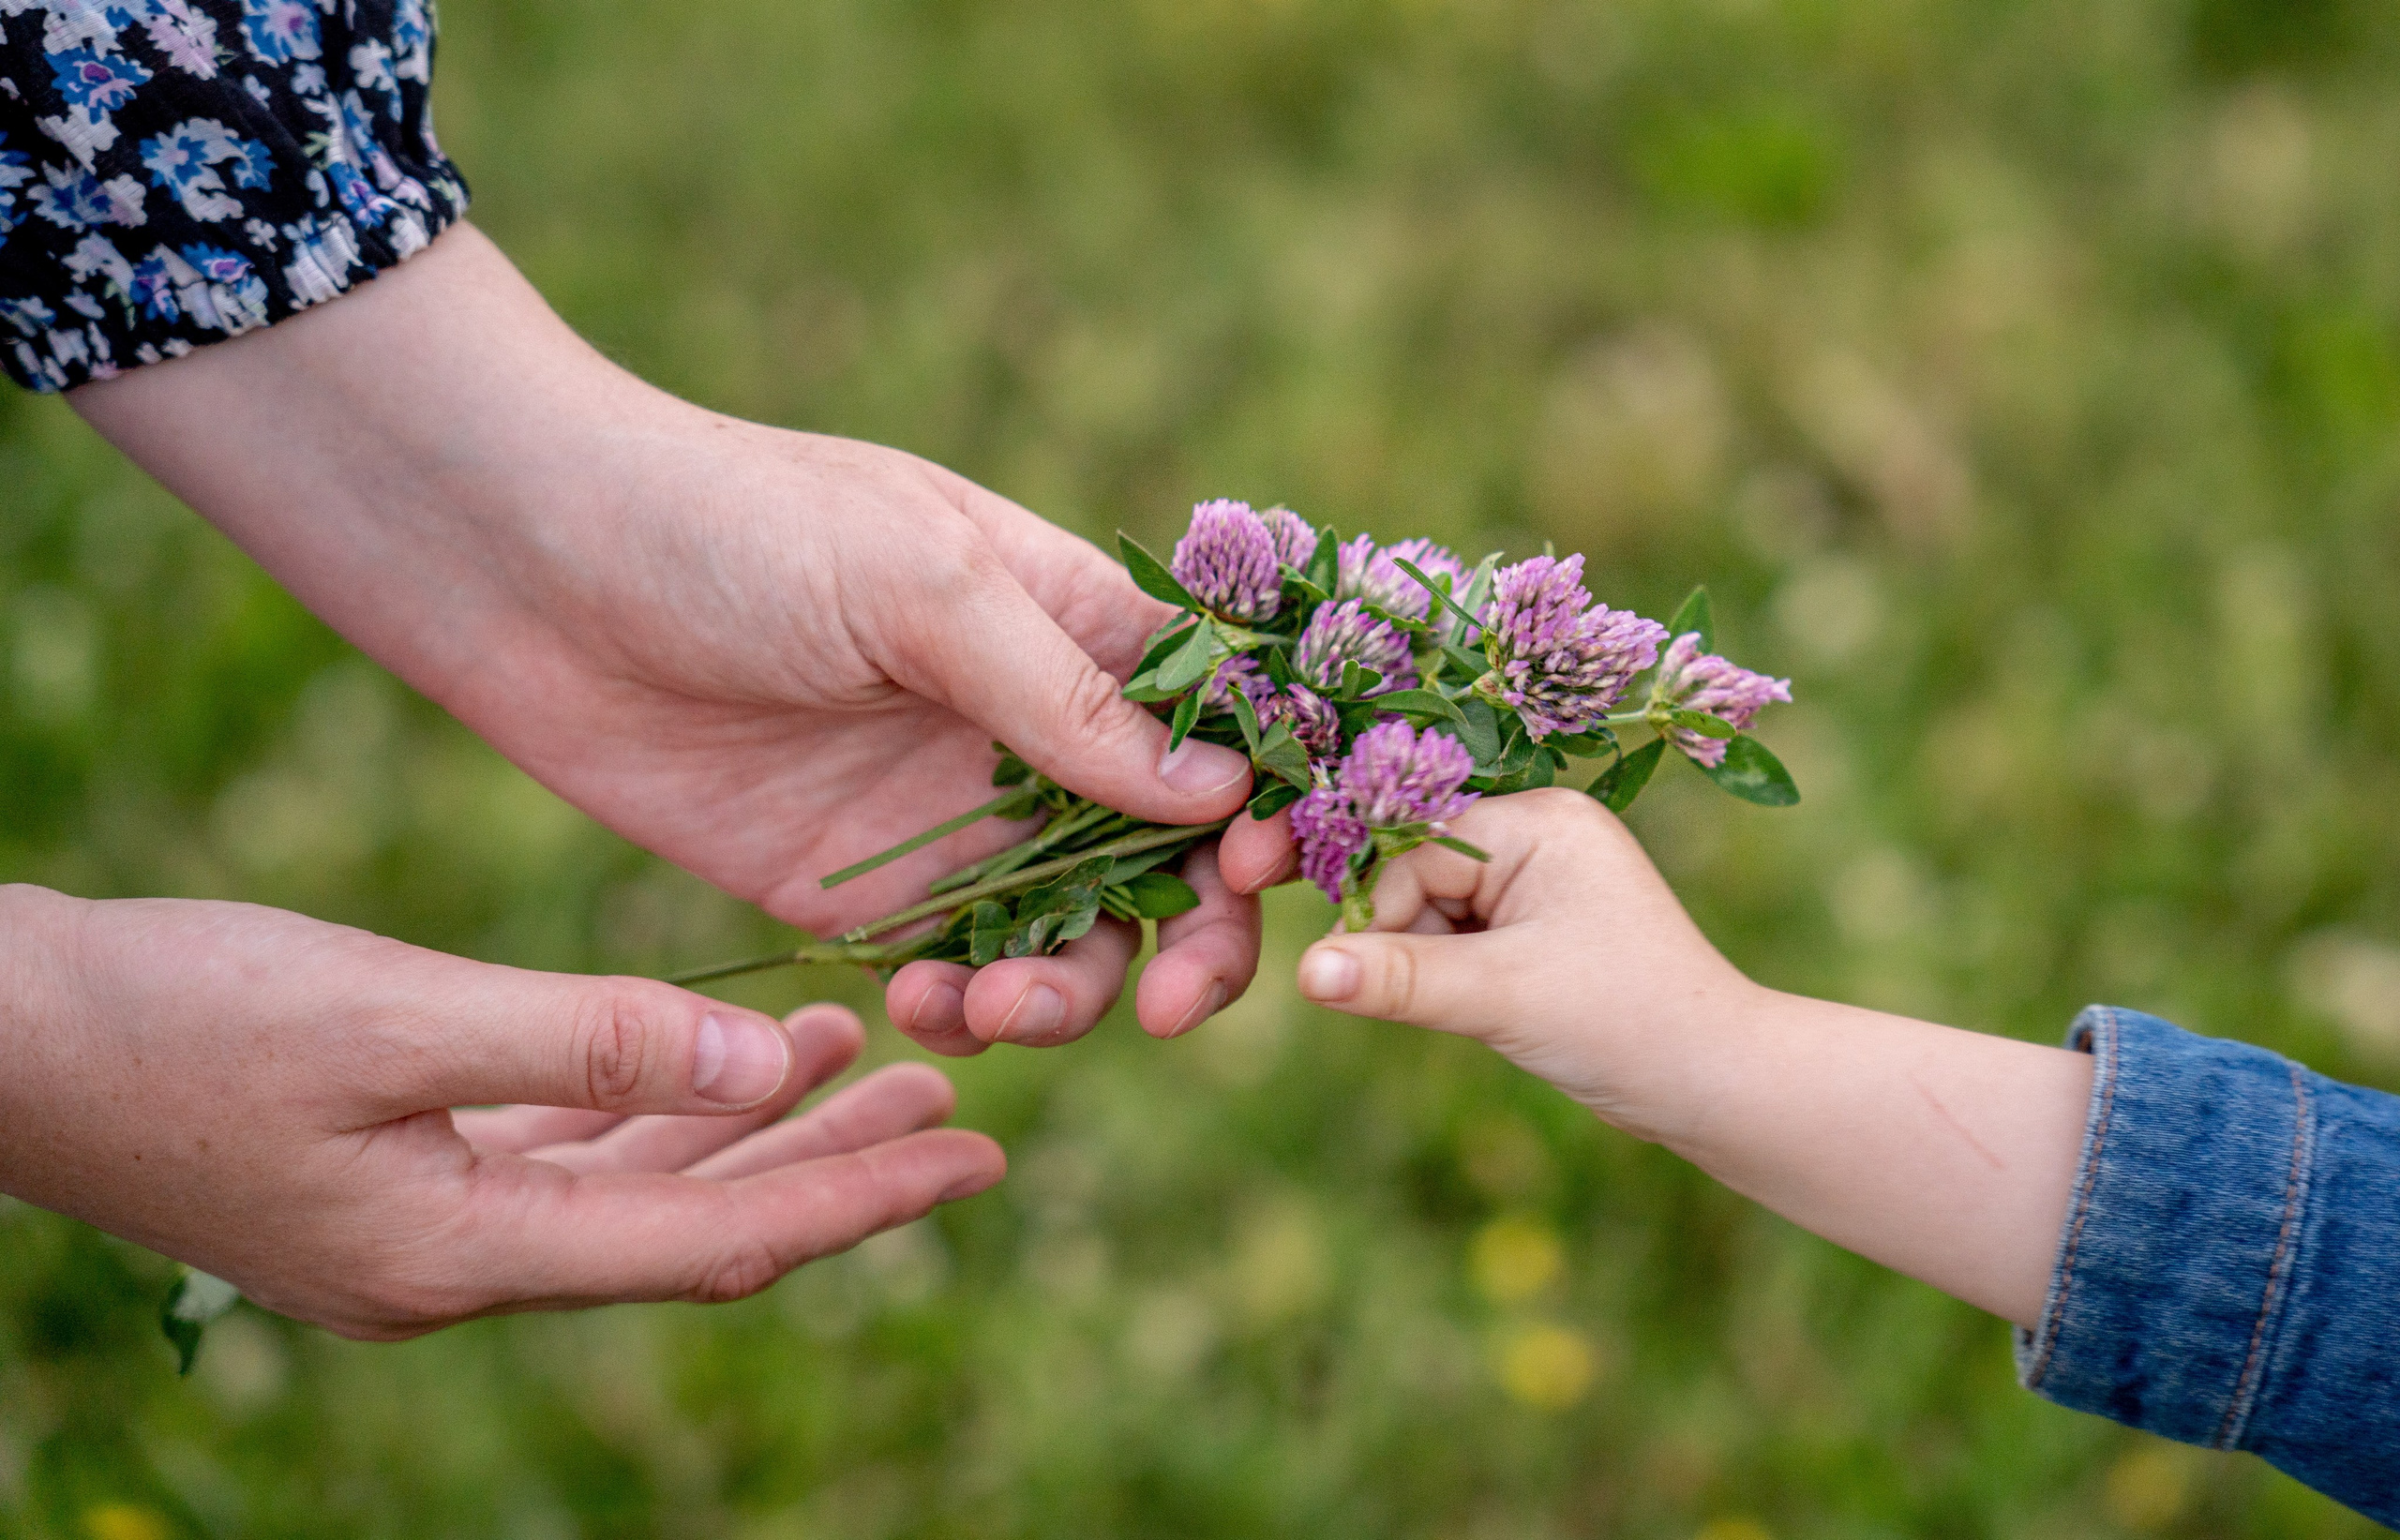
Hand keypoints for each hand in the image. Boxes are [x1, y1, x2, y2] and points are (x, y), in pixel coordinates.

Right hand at [0, 885, 1002, 1338]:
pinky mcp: (390, 1177)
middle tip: (962, 1099)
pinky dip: (654, 1109)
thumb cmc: (171, 1017)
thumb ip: (591, 1044)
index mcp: (461, 1255)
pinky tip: (721, 1054)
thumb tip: (770, 1072)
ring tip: (871, 1051)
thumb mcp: (388, 1016)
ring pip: (640, 1189)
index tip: (981, 1159)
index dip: (860, 1201)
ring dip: (754, 1129)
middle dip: (837, 1165)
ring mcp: (420, 1229)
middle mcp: (455, 1268)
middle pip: (697, 1227)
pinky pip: (566, 1155)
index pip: (716, 1244)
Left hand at [69, 223, 1289, 1050]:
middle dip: (1195, 941)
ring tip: (999, 1012)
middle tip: (1169, 1009)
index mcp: (1073, 624)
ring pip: (1079, 939)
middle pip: (1176, 859)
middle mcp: (1032, 731)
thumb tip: (1225, 793)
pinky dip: (974, 1008)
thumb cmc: (732, 528)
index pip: (1224, 728)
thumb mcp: (916, 587)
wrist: (524, 570)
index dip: (1266, 809)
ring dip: (1074, 993)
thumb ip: (1065, 700)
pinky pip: (962, 973)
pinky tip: (933, 1010)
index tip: (1255, 874)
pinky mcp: (861, 893)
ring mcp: (952, 817)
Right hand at [1289, 790, 2092, 1325]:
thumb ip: (1397, 979)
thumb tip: (1305, 970)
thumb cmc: (1624, 1025)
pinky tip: (1491, 1009)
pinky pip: (1458, 934)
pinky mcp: (1538, 923)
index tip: (1365, 975)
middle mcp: (1538, 832)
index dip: (1382, 913)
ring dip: (1433, 962)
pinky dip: (1454, 974)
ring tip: (1489, 1007)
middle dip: (1411, 939)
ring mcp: (1540, 878)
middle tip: (1454, 996)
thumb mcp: (1500, 999)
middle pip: (1416, 872)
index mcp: (1538, 821)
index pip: (1413, 847)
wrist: (1717, 1084)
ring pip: (1431, 909)